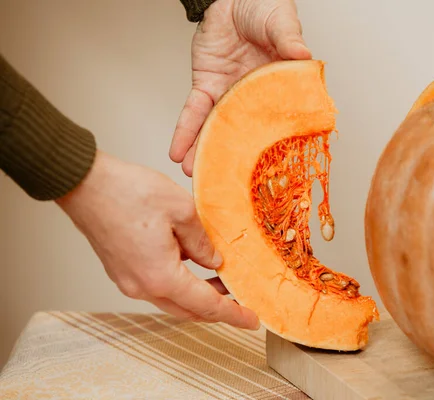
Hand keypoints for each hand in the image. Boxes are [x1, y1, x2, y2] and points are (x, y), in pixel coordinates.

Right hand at [55, 150, 259, 329]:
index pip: (206, 305)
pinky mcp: (122, 272)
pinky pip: (158, 287)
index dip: (233, 314)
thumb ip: (202, 242)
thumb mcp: (182, 210)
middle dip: (218, 309)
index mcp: (161, 276)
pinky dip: (180, 286)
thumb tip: (214, 262)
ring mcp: (128, 281)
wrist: (85, 184)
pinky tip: (194, 268)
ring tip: (223, 282)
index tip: (252, 321)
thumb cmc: (129, 192)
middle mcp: (142, 287)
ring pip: (173, 300)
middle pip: (189, 310)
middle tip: (242, 305)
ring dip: (198, 296)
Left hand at [169, 0, 310, 175]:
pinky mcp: (206, 87)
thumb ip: (290, 39)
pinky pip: (194, 113)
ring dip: (207, 155)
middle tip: (232, 189)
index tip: (275, 177)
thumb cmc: (264, 8)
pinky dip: (185, 132)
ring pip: (218, 131)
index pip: (281, 124)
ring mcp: (229, 96)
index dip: (277, 150)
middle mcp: (254, 99)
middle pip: (246, 136)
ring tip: (200, 180)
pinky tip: (178, 153)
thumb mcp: (281, 22)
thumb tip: (303, 55)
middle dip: (238, 162)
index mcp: (280, 89)